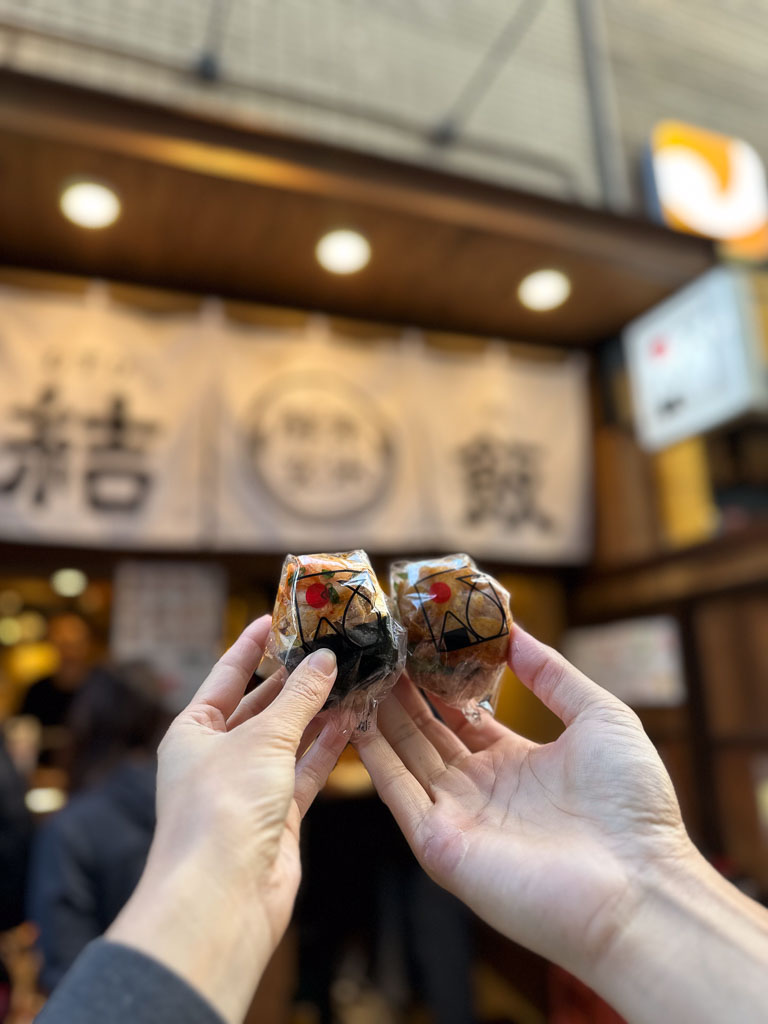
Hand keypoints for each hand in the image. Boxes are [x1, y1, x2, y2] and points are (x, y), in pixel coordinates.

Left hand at [109, 616, 346, 1023]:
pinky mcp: (278, 816)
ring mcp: (248, 788)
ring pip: (288, 739)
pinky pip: (305, 771)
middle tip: (330, 647)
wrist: (222, 898)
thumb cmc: (223, 808)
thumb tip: (325, 659)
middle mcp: (217, 757)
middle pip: (260, 707)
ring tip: (351, 677)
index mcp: (192, 732)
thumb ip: (299, 698)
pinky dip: (327, 747)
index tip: (279, 617)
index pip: (227, 676)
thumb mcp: (262, 739)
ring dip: (317, 712)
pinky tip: (352, 720)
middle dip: (294, 679)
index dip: (252, 645)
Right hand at [354, 627, 691, 980]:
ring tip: (360, 668)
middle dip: (402, 691)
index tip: (418, 641)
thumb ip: (553, 674)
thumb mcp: (599, 717)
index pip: (462, 717)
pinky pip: (397, 792)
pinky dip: (375, 756)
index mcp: (516, 764)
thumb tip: (515, 631)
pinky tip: (357, 717)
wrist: (640, 887)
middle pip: (426, 733)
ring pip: (405, 756)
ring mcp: (457, 817)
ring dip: (381, 715)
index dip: (439, 682)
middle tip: (379, 646)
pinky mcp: (440, 844)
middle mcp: (481, 790)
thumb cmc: (633, 805)